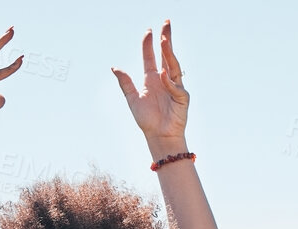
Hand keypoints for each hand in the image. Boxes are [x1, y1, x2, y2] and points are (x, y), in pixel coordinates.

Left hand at [112, 21, 187, 145]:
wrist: (159, 136)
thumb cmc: (147, 120)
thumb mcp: (133, 99)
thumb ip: (125, 83)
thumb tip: (114, 68)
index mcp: (151, 79)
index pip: (150, 57)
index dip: (148, 44)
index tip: (148, 31)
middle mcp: (164, 79)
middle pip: (166, 55)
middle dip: (166, 39)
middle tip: (166, 23)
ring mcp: (174, 86)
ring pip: (173, 65)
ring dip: (168, 52)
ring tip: (163, 40)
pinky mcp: (182, 97)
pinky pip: (175, 85)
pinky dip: (168, 81)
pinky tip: (163, 75)